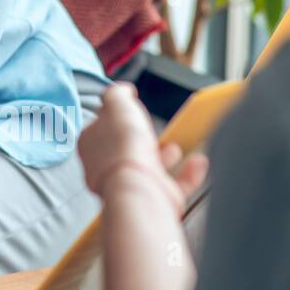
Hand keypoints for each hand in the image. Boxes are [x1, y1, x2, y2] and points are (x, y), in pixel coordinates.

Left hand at [78, 82, 208, 216]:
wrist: (137, 187)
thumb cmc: (123, 148)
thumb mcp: (116, 104)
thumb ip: (117, 94)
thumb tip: (122, 90)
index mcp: (91, 145)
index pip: (100, 128)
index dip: (115, 117)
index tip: (129, 110)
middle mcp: (107, 168)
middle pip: (125, 149)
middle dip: (141, 138)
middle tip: (153, 128)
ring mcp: (130, 186)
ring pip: (148, 168)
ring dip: (165, 156)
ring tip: (176, 145)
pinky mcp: (153, 199)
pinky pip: (174, 185)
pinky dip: (188, 174)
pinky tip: (197, 162)